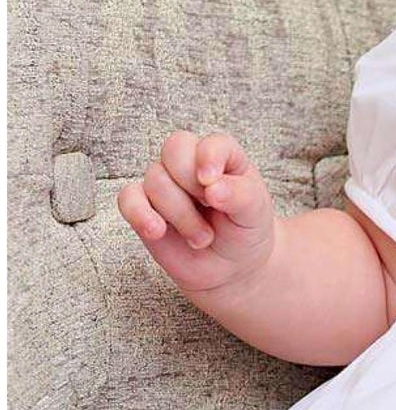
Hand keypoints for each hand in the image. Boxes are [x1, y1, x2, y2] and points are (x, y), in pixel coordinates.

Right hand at [117, 130, 276, 295]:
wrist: (231, 267)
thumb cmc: (245, 230)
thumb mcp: (254, 213)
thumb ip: (240, 195)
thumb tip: (213, 187)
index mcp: (224, 156)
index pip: (210, 142)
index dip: (208, 158)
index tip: (211, 185)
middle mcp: (191, 163)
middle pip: (174, 150)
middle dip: (192, 185)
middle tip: (212, 210)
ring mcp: (165, 184)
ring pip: (155, 180)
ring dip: (180, 215)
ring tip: (202, 238)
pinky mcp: (143, 207)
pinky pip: (127, 198)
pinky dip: (139, 214)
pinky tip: (157, 231)